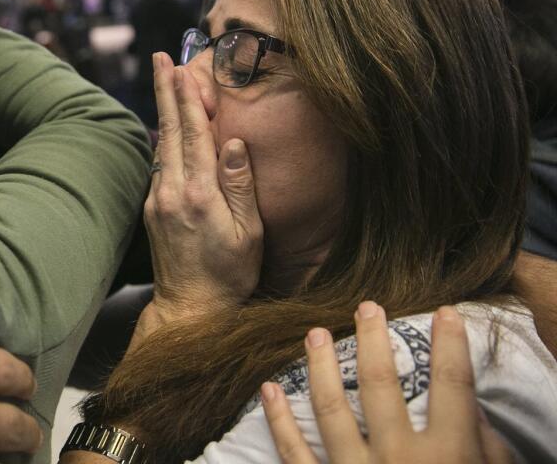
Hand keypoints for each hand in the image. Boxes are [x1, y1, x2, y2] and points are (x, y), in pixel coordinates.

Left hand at [143, 52, 262, 323]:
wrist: (191, 308)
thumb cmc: (230, 273)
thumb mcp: (248, 232)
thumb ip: (240, 185)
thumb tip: (234, 142)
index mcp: (199, 194)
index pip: (192, 135)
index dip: (186, 98)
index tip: (180, 68)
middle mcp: (171, 191)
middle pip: (168, 130)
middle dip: (165, 90)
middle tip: (159, 58)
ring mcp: (157, 199)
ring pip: (161, 144)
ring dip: (163, 110)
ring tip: (165, 80)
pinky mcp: (152, 208)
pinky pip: (160, 164)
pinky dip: (164, 138)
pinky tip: (169, 125)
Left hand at [260, 301, 512, 463]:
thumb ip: (486, 454)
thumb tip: (470, 412)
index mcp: (448, 459)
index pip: (453, 387)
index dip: (450, 346)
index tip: (445, 313)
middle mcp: (400, 462)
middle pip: (384, 385)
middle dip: (374, 339)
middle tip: (367, 306)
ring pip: (331, 409)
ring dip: (320, 367)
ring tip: (313, 334)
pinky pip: (294, 454)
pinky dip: (277, 420)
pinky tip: (268, 389)